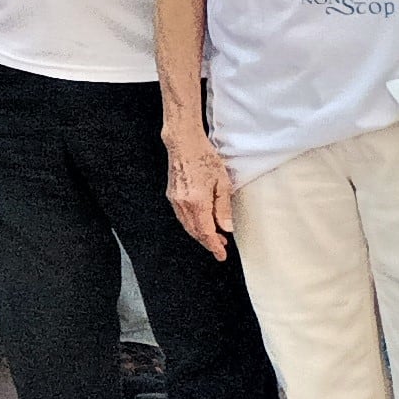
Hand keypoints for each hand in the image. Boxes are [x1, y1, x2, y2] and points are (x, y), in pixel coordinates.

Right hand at [164, 127, 236, 259]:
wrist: (183, 143)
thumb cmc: (204, 158)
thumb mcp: (223, 183)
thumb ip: (224, 208)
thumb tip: (226, 227)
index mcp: (197, 202)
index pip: (206, 232)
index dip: (214, 246)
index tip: (221, 255)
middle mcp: (183, 204)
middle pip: (195, 231)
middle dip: (208, 241)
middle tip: (221, 246)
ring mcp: (175, 200)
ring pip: (187, 225)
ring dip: (200, 233)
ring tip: (214, 234)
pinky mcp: (171, 195)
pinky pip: (182, 216)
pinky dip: (192, 224)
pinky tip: (201, 221)